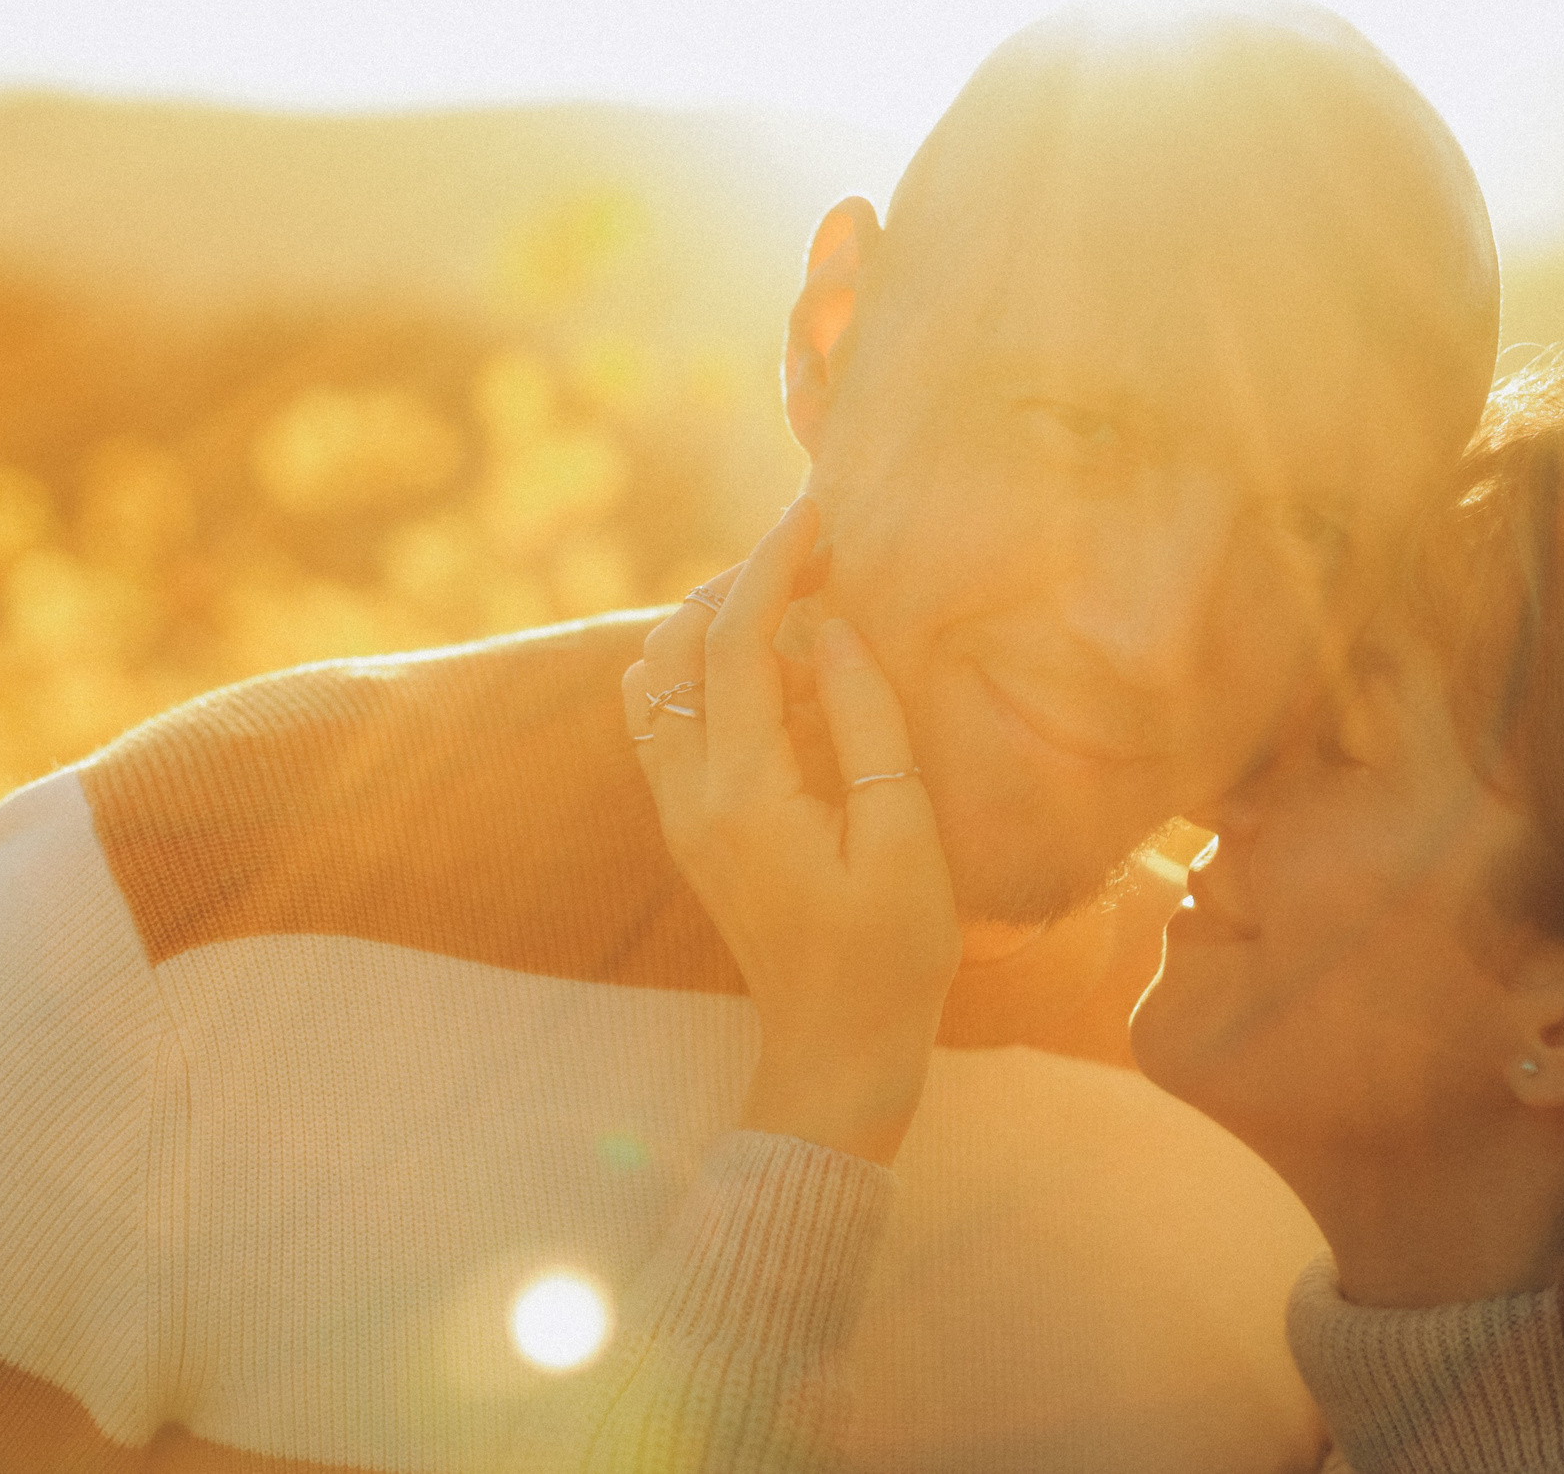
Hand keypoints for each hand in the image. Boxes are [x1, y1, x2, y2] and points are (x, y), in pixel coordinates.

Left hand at [624, 499, 961, 1164]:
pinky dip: (705, 671)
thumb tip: (836, 627)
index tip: (818, 509)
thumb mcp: (905, 839)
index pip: (740, 639)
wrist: (834, 1053)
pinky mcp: (689, 828)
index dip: (777, 563)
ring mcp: (679, 813)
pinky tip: (776, 676)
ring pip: (658, 676)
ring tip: (798, 607)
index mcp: (744, 791)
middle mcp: (690, 794)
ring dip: (715, 624)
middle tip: (821, 555)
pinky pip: (666, 718)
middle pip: (681, 642)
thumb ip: (868, 725)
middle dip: (744, 581)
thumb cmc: (890, 956)